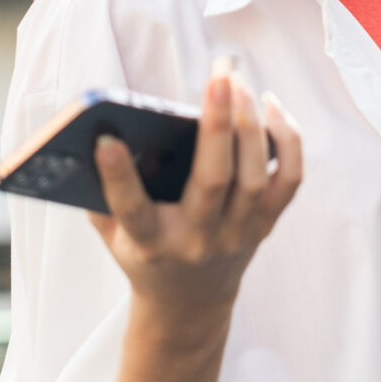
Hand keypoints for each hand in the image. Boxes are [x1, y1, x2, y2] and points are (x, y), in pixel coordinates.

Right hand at [90, 58, 306, 326]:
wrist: (187, 305)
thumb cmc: (144, 253)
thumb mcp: (113, 234)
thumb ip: (100, 192)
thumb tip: (92, 131)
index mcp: (150, 243)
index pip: (132, 210)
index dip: (118, 177)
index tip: (107, 138)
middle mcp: (197, 240)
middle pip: (213, 182)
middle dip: (217, 125)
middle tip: (218, 76)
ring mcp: (236, 234)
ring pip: (254, 179)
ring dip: (251, 125)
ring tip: (240, 82)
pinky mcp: (264, 226)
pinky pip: (288, 180)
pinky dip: (287, 141)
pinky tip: (273, 106)